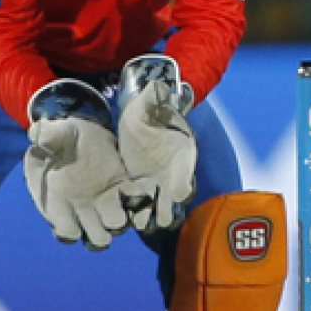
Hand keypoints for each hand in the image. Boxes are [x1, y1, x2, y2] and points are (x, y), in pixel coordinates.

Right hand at [25, 79, 131, 250]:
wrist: (81, 133)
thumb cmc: (62, 138)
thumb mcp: (54, 135)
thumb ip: (47, 138)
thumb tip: (37, 132)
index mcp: (59, 201)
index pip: (65, 229)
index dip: (70, 231)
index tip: (76, 226)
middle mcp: (82, 207)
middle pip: (96, 235)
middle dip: (103, 233)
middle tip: (110, 220)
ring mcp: (104, 199)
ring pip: (116, 224)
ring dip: (123, 221)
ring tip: (127, 209)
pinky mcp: (122, 186)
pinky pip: (134, 200)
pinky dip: (140, 199)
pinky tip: (142, 191)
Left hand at [116, 55, 196, 234]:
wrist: (139, 121)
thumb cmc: (148, 112)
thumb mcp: (148, 103)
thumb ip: (154, 97)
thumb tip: (158, 86)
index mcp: (181, 155)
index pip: (186, 175)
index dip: (182, 184)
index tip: (175, 194)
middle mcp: (172, 175)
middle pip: (174, 200)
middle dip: (167, 210)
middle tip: (156, 219)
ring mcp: (156, 185)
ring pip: (156, 209)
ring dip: (149, 217)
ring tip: (139, 224)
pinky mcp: (138, 191)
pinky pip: (138, 208)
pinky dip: (133, 215)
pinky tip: (123, 220)